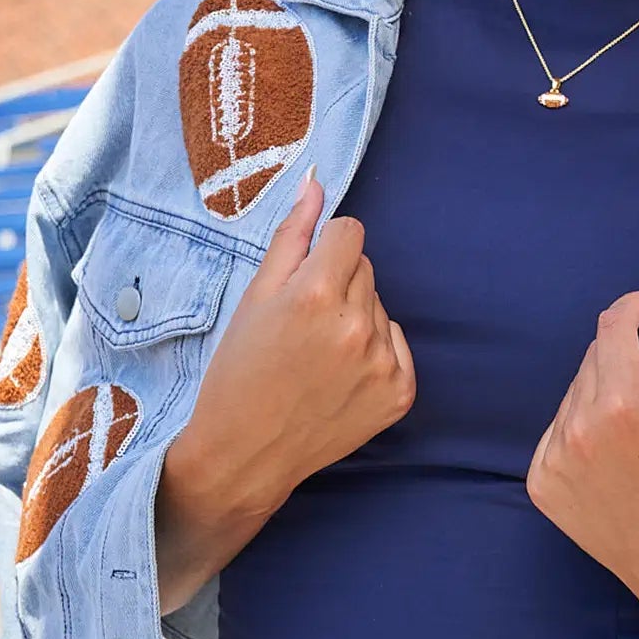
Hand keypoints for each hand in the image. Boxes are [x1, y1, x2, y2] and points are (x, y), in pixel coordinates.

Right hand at [156, 173, 415, 611]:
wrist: (244, 454)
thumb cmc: (239, 372)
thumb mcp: (255, 298)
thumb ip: (291, 237)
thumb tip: (317, 185)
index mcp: (318, 294)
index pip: (350, 232)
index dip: (326, 247)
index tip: (307, 272)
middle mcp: (357, 325)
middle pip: (365, 268)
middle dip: (338, 283)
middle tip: (303, 323)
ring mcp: (383, 362)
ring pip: (380, 307)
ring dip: (356, 319)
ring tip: (317, 356)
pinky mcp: (400, 394)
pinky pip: (397, 346)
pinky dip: (376, 354)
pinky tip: (340, 377)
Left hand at [525, 276, 638, 638]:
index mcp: (620, 404)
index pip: (611, 326)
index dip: (632, 308)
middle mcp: (575, 427)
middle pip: (592, 359)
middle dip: (622, 357)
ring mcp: (551, 458)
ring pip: (572, 395)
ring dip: (600, 395)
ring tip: (636, 433)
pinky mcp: (539, 483)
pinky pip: (557, 433)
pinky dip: (580, 432)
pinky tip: (613, 458)